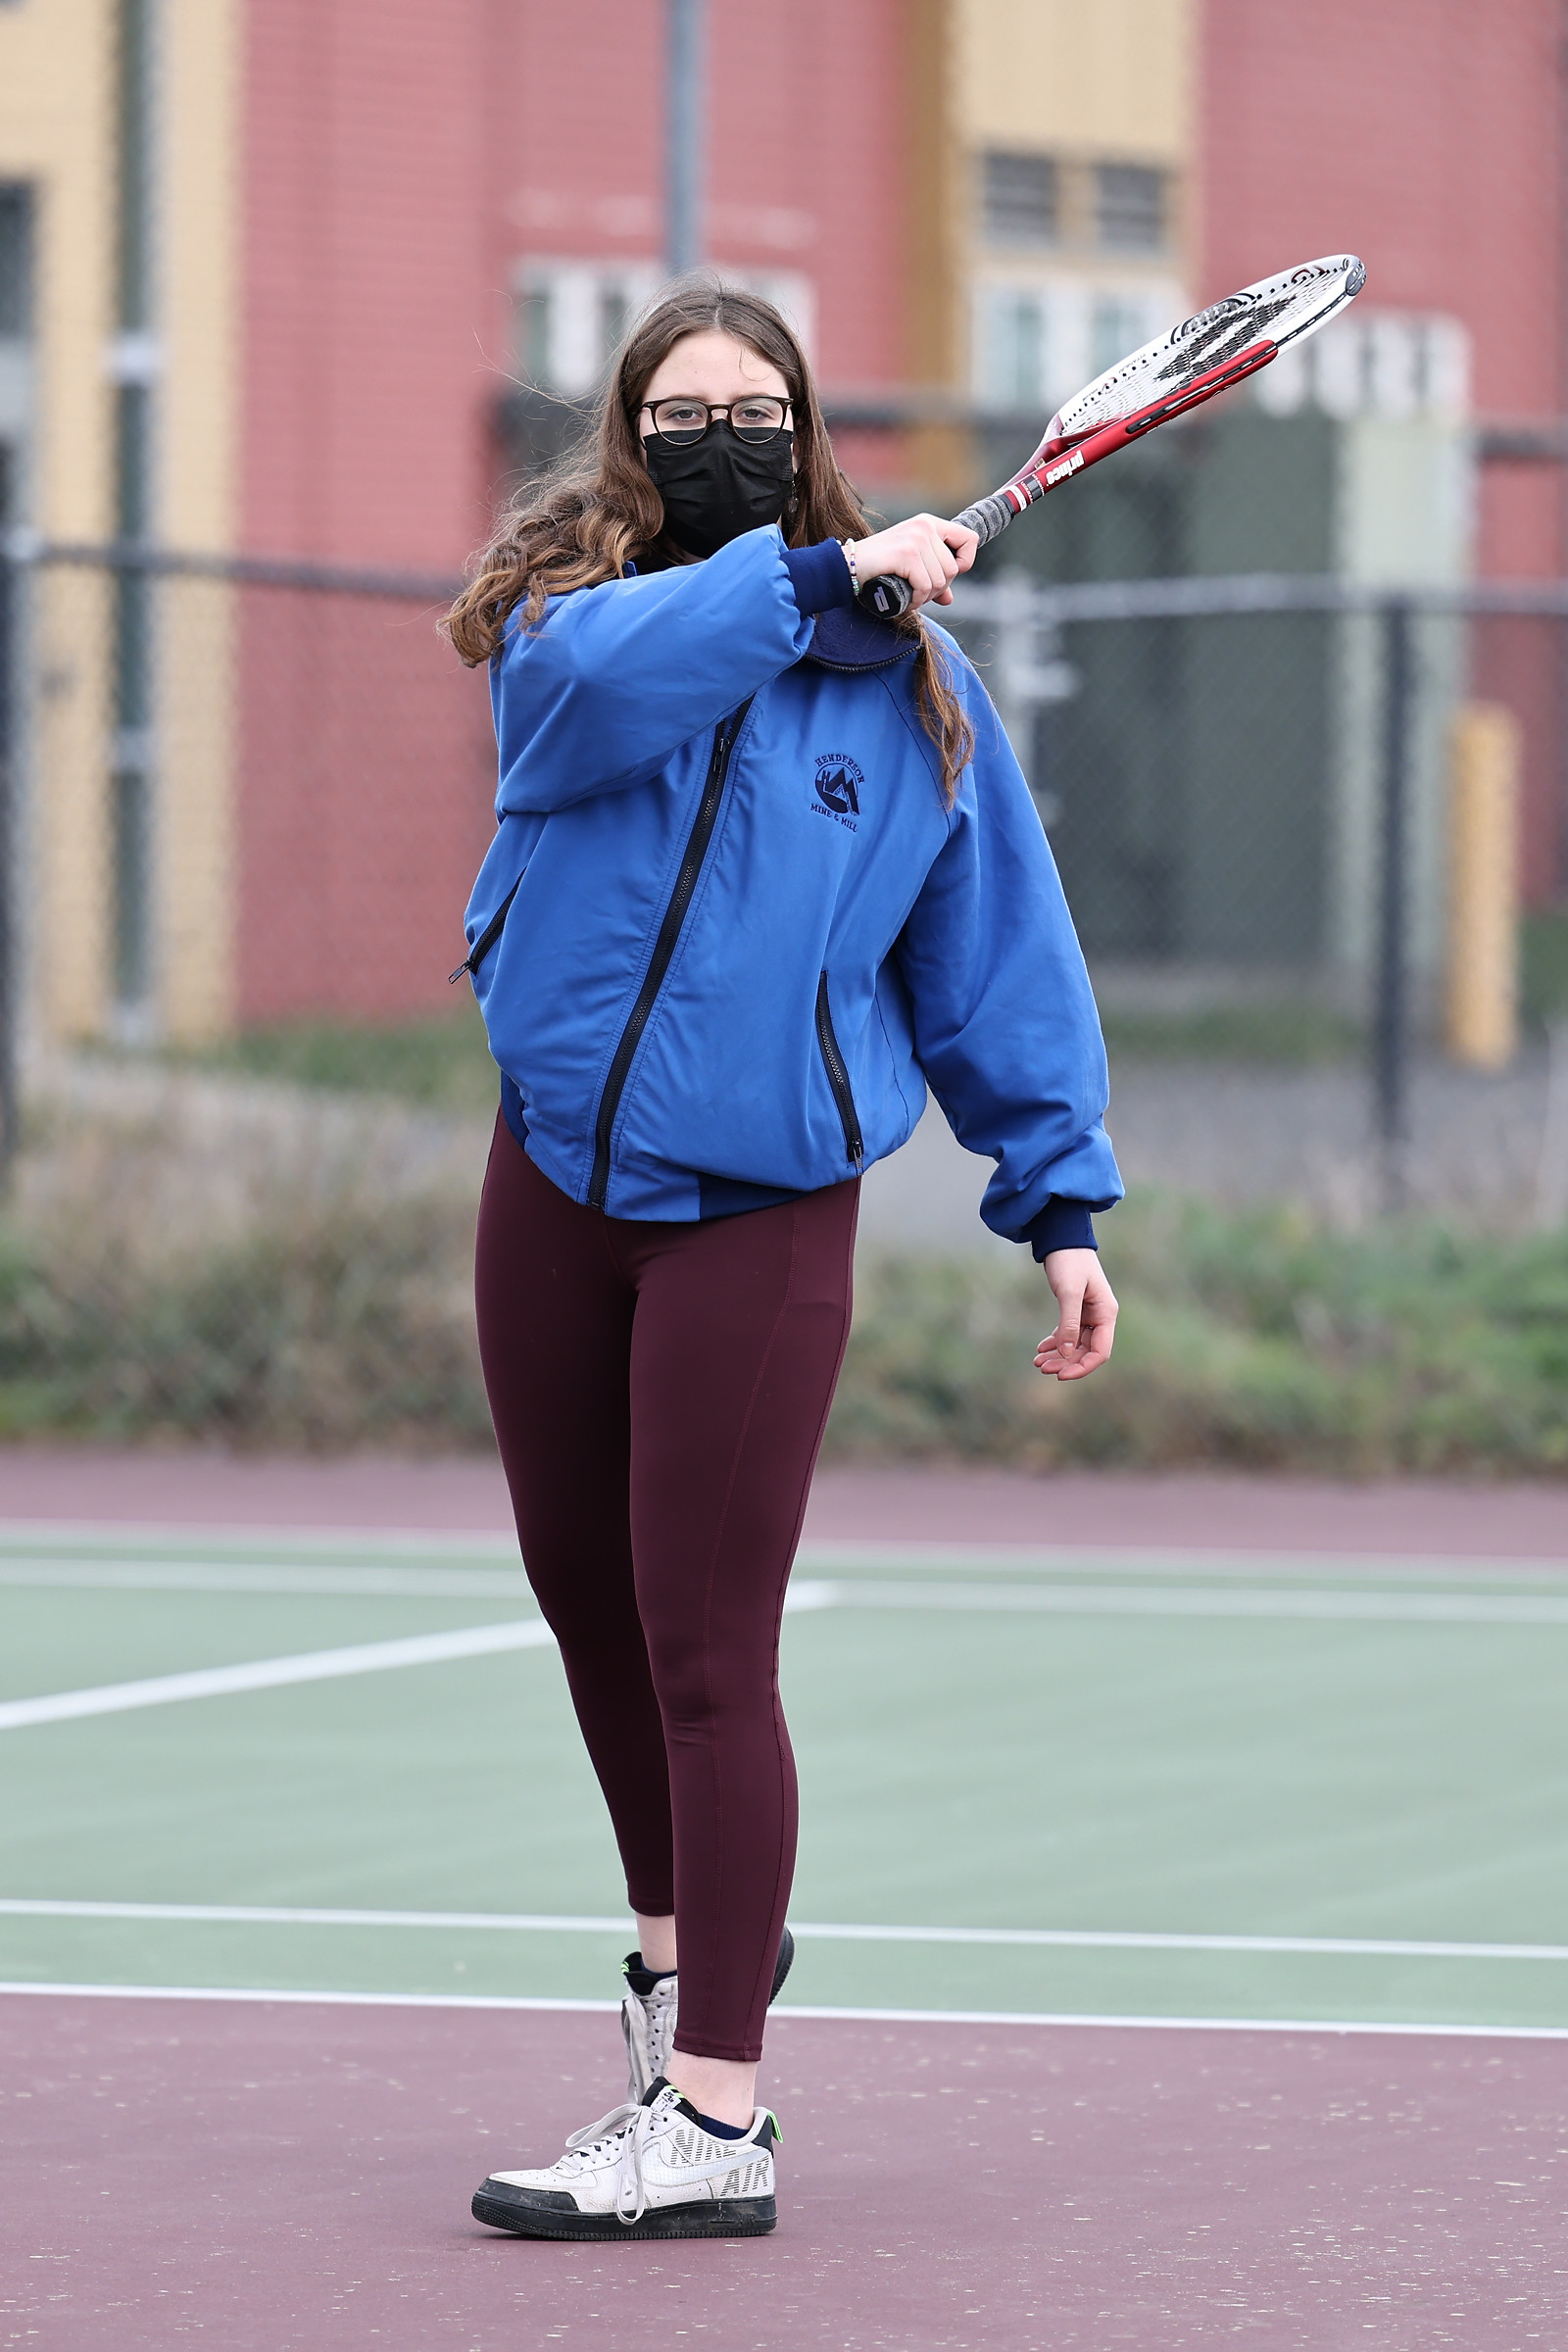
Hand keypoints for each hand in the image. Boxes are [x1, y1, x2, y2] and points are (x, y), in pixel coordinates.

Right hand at [848, 515, 979, 608]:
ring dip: (926, 596)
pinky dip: (917, 600)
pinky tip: (906, 601)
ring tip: (909, 596)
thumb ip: (932, 579)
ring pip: (940, 580)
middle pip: (953, 569)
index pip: (969, 539)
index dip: (964, 562)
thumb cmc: (878, 567)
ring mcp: (917, 538)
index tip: (946, 575)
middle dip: (938, 589)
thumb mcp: (910, 567)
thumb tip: (949, 599)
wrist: (847, 566)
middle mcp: (926, 527)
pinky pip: (925, 586)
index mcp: (929, 523)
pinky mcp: (906, 553)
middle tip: (918, 593)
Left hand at [1034, 1249, 1117, 1381]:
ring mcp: (1089, 1313)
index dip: (1082, 1367)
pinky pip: (1068, 1333)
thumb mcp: (1068, 1292)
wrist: (1062, 1237)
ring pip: (1075, 1344)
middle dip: (1065, 1362)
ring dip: (1058, 1355)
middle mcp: (1101, 1316)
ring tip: (1037, 1362)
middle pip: (1086, 1351)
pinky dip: (1055, 1342)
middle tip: (1041, 1368)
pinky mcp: (1076, 1308)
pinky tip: (1040, 1349)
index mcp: (1106, 1313)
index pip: (1100, 1352)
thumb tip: (1067, 1353)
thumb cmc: (1069, 1261)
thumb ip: (1069, 1322)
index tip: (1060, 1375)